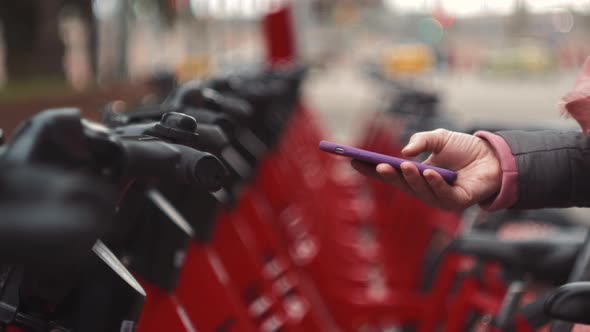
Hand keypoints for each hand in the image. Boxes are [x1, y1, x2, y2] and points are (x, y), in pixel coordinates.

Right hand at [351, 129, 501, 210]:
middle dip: (389, 176)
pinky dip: (435, 184)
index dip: (371, 170)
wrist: (495, 157)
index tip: (354, 161)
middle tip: (378, 166)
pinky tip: (431, 173)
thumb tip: (404, 152)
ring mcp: (439, 197)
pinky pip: (442, 195)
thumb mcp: (439, 137)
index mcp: (416, 174)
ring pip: (420, 191)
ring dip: (412, 179)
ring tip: (407, 166)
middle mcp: (424, 188)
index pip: (389, 173)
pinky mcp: (456, 202)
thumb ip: (422, 141)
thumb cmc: (466, 149)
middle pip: (401, 185)